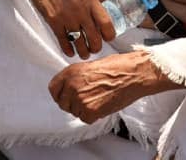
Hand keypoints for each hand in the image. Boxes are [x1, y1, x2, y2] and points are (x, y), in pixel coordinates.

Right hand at [23, 0, 113, 58]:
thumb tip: (97, 20)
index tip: (108, 38)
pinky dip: (68, 49)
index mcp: (91, 1)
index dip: (109, 35)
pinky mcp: (54, 22)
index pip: (107, 24)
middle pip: (94, 38)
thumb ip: (90, 5)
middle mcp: (81, 10)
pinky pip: (64, 42)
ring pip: (80, 43)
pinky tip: (70, 52)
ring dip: (83, 51)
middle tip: (95, 49)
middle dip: (96, 47)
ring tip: (84, 53)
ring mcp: (67, 17)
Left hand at [48, 50, 180, 123]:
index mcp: (70, 72)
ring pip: (75, 112)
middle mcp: (71, 85)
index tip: (66, 97)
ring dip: (84, 110)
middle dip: (73, 104)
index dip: (60, 94)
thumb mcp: (89, 66)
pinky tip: (103, 105)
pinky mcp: (89, 111)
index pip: (53, 89)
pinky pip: (85, 119)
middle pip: (63, 103)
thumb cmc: (116, 67)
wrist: (132, 74)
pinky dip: (93, 116)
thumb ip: (75, 77)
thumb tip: (68, 89)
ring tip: (99, 99)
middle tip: (87, 100)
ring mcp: (79, 99)